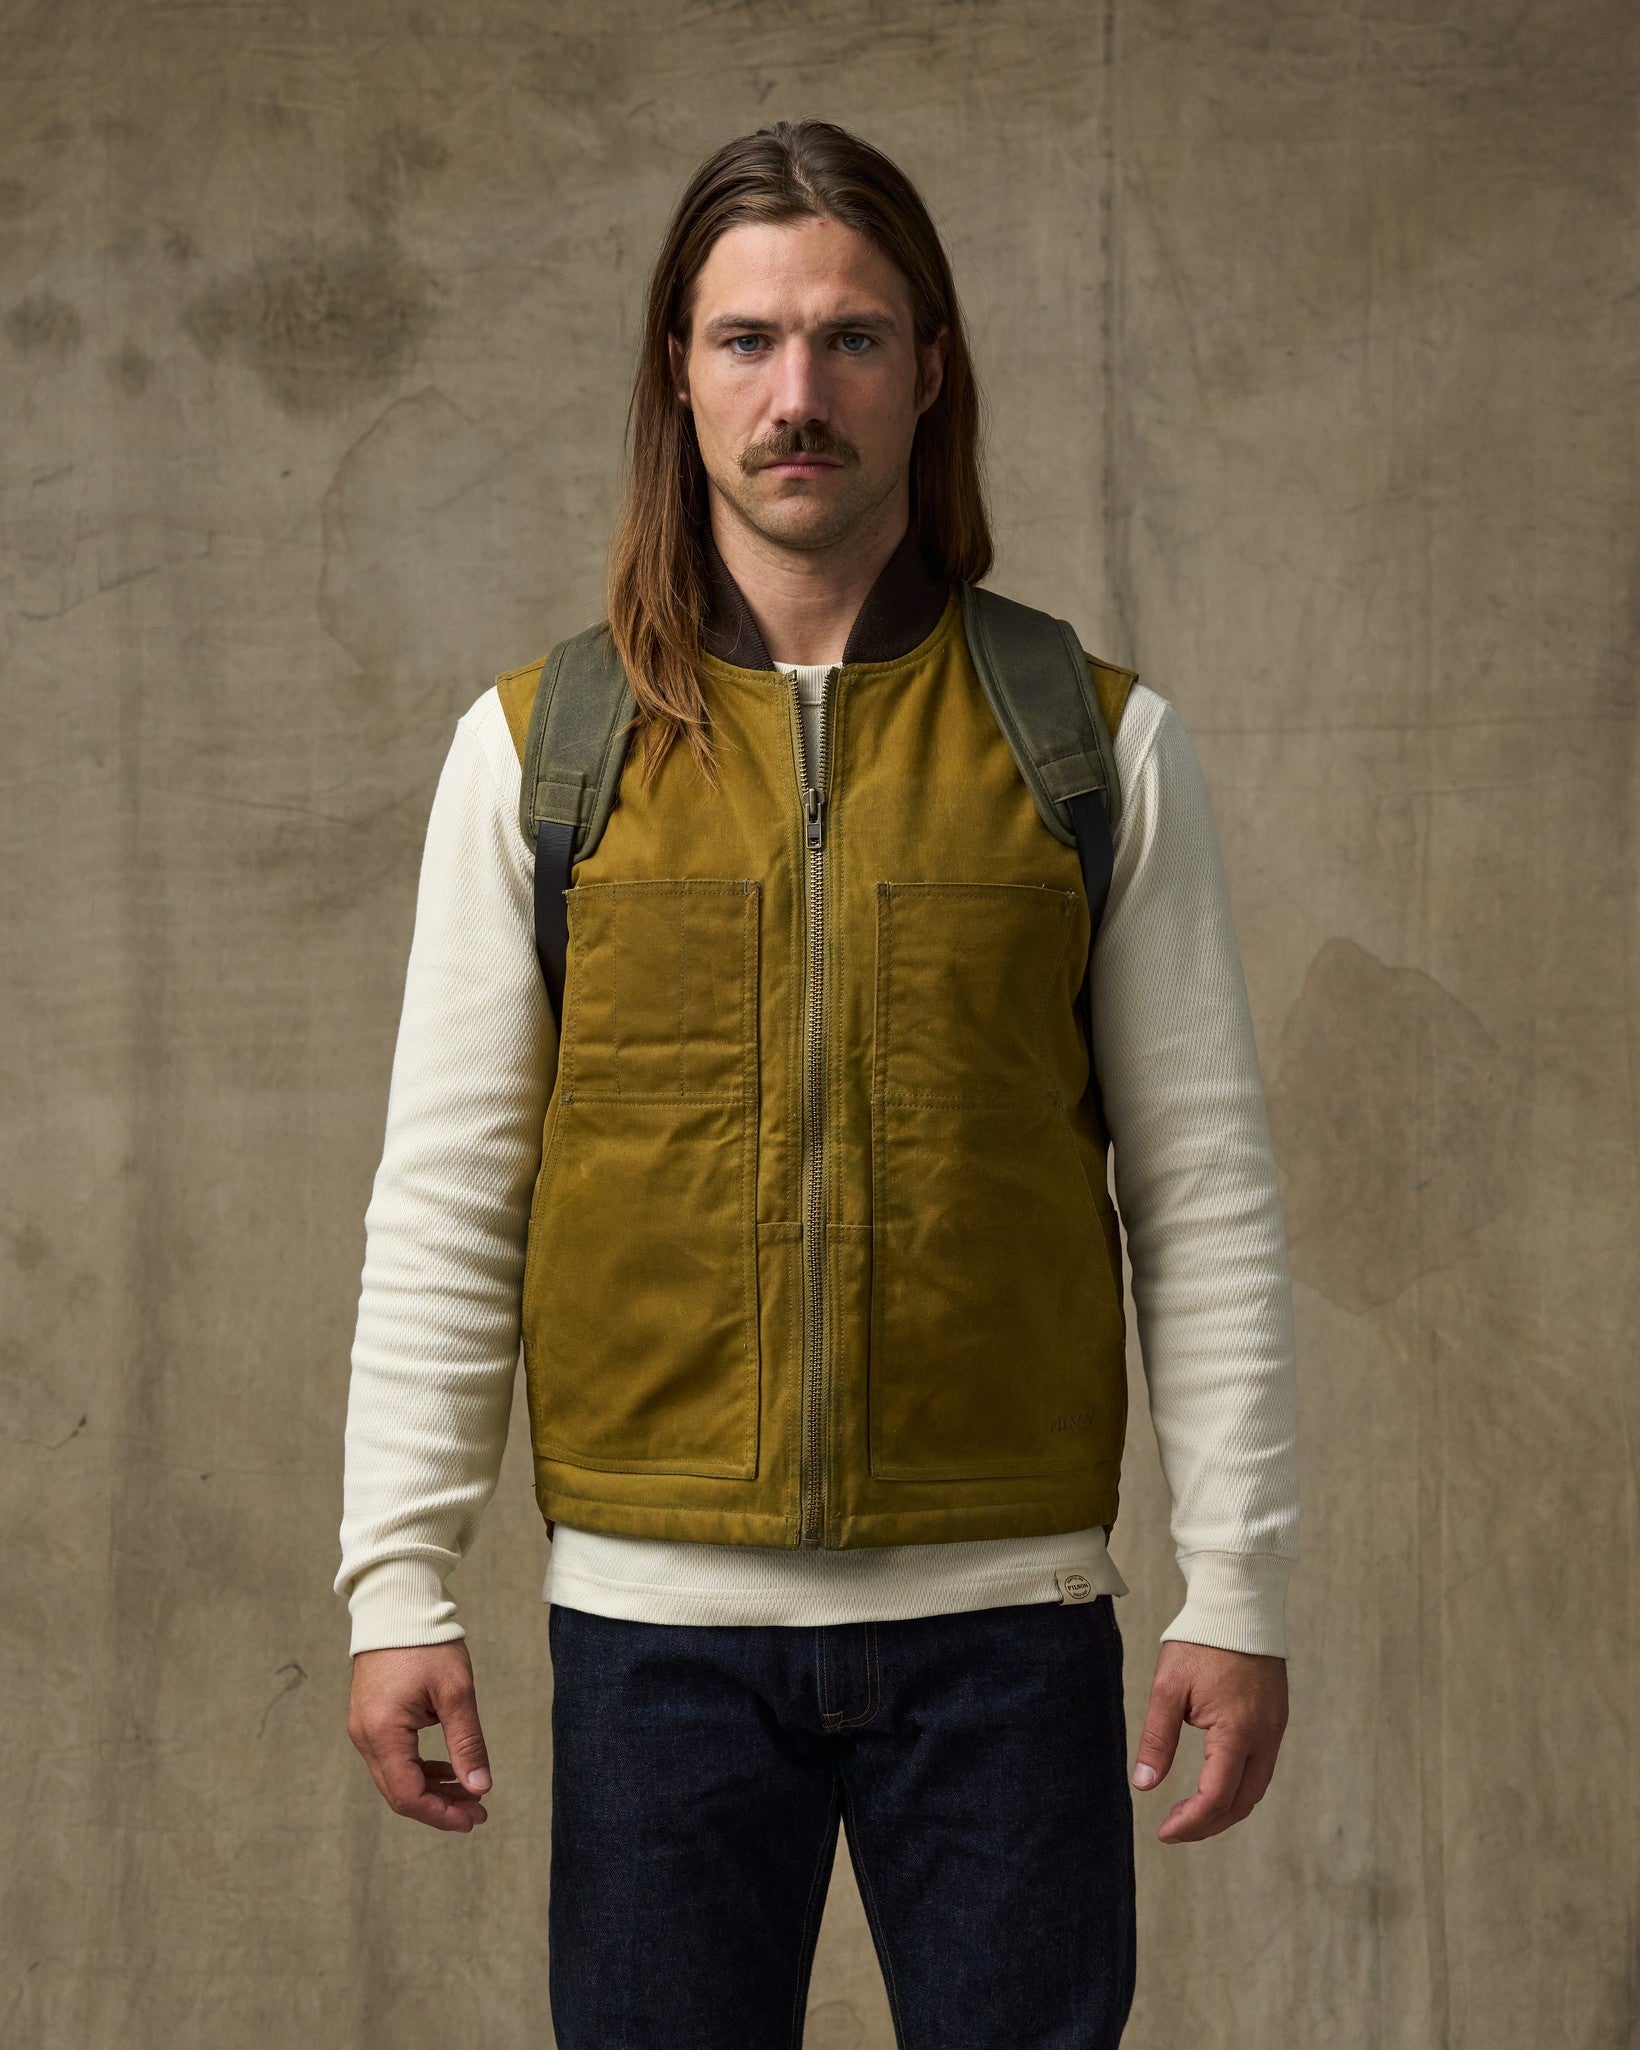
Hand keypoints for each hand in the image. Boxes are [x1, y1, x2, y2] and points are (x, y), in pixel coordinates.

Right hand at [347, 1640, 493, 1831]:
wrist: (396, 1606)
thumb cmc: (427, 1642)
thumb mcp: (455, 1692)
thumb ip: (467, 1742)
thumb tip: (481, 1787)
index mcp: (383, 1732)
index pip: (408, 1794)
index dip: (441, 1813)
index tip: (475, 1818)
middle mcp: (365, 1737)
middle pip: (399, 1792)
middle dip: (440, 1807)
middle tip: (479, 1813)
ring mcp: (364, 1728)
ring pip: (397, 1777)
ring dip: (433, 1789)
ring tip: (471, 1794)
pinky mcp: (370, 1719)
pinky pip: (394, 1758)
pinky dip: (421, 1769)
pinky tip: (449, 1769)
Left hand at [1130, 1639, 1287, 1843]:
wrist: (1238, 1605)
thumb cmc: (1200, 1641)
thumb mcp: (1168, 1688)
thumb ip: (1158, 1739)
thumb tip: (1144, 1785)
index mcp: (1237, 1731)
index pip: (1217, 1796)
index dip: (1190, 1822)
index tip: (1164, 1832)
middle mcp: (1265, 1736)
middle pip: (1242, 1802)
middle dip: (1208, 1824)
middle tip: (1174, 1830)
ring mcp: (1275, 1728)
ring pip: (1256, 1788)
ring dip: (1226, 1808)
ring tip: (1191, 1814)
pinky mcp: (1276, 1719)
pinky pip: (1262, 1767)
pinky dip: (1239, 1785)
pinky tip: (1214, 1783)